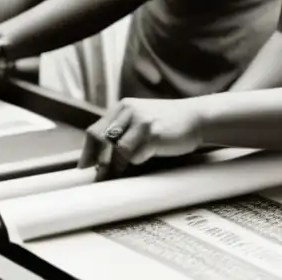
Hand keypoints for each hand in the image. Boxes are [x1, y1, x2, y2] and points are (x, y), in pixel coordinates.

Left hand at [79, 98, 203, 178]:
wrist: (197, 117)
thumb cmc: (168, 122)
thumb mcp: (141, 118)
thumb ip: (122, 128)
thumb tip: (99, 156)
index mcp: (124, 106)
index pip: (95, 130)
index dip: (87, 151)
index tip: (84, 167)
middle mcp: (130, 111)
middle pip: (101, 140)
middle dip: (98, 160)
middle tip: (99, 175)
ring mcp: (142, 122)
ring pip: (117, 150)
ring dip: (117, 165)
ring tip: (121, 171)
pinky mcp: (154, 134)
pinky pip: (135, 156)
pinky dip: (137, 161)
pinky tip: (147, 158)